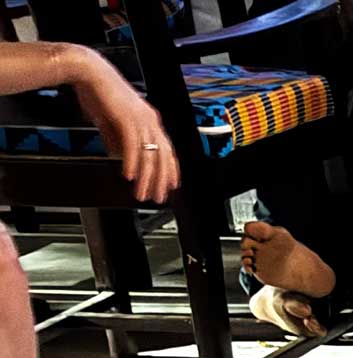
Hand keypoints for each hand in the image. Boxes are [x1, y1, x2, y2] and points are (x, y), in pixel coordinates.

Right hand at [67, 51, 175, 204]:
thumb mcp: (111, 121)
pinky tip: (129, 175)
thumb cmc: (99, 93)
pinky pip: (132, 146)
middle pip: (162, 156)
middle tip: (158, 197)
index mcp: (150, 119)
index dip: (170, 169)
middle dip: (161, 180)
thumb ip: (117, 138)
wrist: (89, 72)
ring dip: (146, 178)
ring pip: (149, 155)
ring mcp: (141, 119)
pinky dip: (131, 162)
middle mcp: (150, 120)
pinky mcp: (127, 118)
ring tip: (142, 193)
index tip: (170, 185)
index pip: (167, 149)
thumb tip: (119, 155)